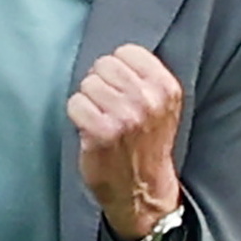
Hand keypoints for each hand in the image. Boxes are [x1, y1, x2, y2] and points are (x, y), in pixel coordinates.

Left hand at [67, 45, 184, 240]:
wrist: (143, 189)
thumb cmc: (147, 144)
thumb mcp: (161, 105)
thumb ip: (144, 77)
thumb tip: (111, 54)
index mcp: (166, 88)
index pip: (127, 51)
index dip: (116, 69)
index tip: (120, 89)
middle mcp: (148, 100)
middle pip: (103, 64)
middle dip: (100, 83)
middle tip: (108, 107)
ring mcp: (125, 116)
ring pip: (87, 83)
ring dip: (88, 100)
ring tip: (100, 119)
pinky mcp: (102, 132)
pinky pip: (75, 103)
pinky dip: (77, 116)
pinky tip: (90, 130)